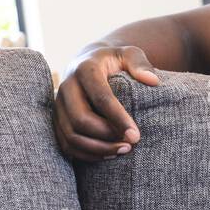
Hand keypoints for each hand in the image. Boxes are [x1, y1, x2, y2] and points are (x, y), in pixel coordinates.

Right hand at [53, 44, 159, 161]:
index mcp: (85, 69)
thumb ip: (140, 63)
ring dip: (97, 149)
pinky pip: (66, 144)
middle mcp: (66, 86)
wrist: (87, 62)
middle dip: (106, 137)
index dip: (118, 119)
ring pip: (71, 136)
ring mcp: (59, 105)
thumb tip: (152, 80)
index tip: (136, 136)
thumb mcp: (128, 54)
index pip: (100, 97)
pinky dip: (86, 154)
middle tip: (130, 145)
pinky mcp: (57, 119)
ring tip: (122, 151)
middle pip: (80, 120)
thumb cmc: (113, 60)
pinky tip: (107, 155)